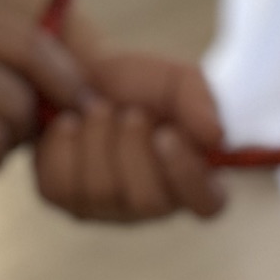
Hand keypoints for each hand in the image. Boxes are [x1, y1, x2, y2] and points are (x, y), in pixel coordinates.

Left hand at [33, 51, 226, 221]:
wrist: (80, 72)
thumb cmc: (139, 83)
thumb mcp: (176, 80)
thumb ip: (200, 102)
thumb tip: (216, 136)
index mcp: (193, 177)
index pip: (207, 204)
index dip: (187, 175)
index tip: (167, 134)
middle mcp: (154, 203)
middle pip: (149, 202)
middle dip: (133, 148)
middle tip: (129, 111)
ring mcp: (107, 208)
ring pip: (102, 193)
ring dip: (98, 138)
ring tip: (98, 108)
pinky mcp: (65, 200)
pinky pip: (63, 186)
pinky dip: (65, 143)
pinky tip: (70, 123)